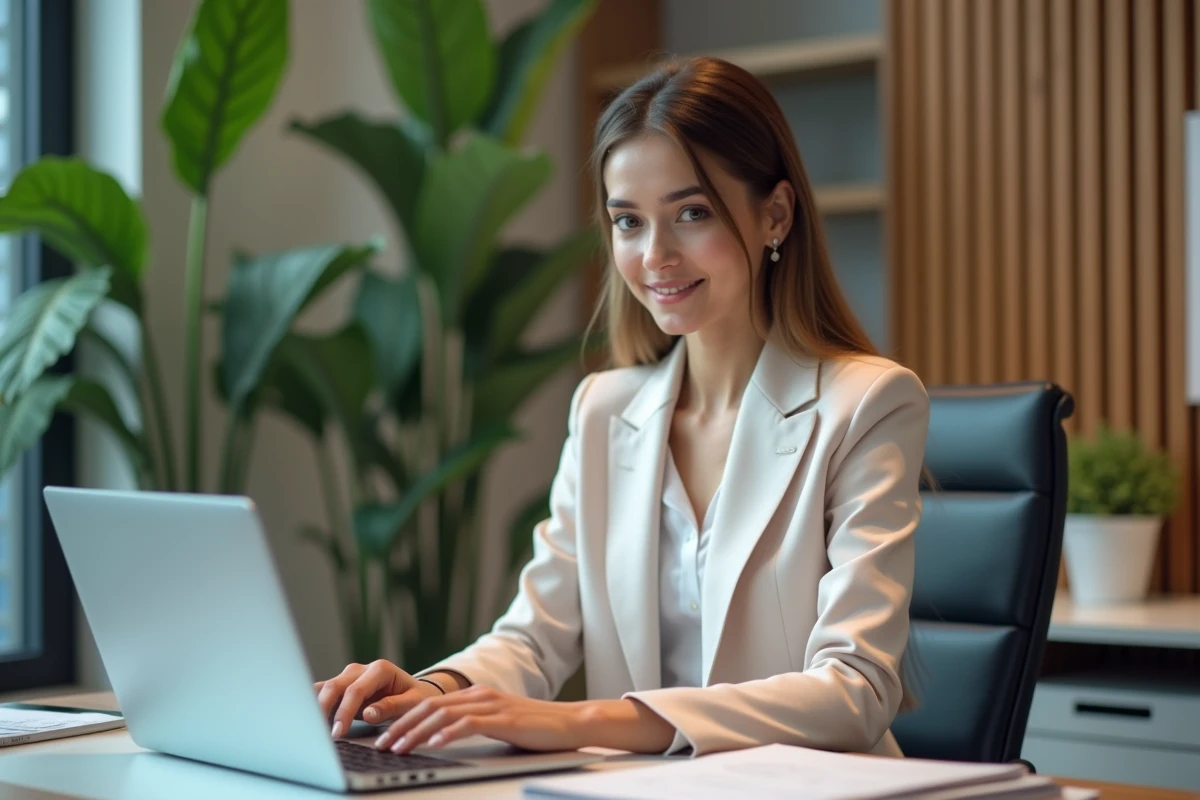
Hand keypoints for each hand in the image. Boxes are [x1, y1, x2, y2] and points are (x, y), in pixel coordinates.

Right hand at [315, 659, 441, 738]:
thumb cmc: (415, 698)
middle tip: (321, 735)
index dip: (345, 711)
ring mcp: (349, 677)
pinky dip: (315, 706)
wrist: (415, 692)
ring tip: (310, 728)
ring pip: (324, 688)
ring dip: (315, 707)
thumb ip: (391, 707)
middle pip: (334, 686)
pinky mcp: (342, 687)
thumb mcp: (412, 703)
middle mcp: (361, 670)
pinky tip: (310, 721)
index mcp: (380, 669)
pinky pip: (323, 693)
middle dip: (324, 710)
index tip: (339, 732)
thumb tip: (368, 714)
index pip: (356, 690)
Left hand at [373, 685, 588, 753]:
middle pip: (429, 706)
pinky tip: (433, 744)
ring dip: (415, 732)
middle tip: (379, 743)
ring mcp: (491, 705)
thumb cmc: (535, 729)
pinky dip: (447, 734)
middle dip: (400, 725)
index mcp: (475, 695)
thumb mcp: (497, 724)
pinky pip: (468, 724)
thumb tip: (441, 738)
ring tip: (397, 748)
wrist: (570, 723)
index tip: (382, 733)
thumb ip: (472, 725)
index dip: (402, 717)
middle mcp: (479, 695)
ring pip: (442, 715)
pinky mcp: (503, 718)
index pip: (429, 703)